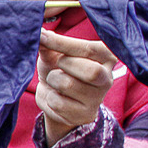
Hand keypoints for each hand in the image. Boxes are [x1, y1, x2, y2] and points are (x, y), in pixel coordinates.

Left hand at [37, 29, 116, 145]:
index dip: (62, 43)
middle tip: (58, 65)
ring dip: (53, 81)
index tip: (42, 36)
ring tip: (56, 81)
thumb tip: (38, 32)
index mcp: (107, 56)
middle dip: (66, 65)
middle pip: (91, 72)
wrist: (56, 98)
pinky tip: (56, 96)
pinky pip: (58, 103)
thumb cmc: (59, 69)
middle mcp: (108, 77)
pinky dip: (49, 97)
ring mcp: (98, 98)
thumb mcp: (55, 54)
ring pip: (69, 85)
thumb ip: (50, 44)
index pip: (88, 49)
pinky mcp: (85, 115)